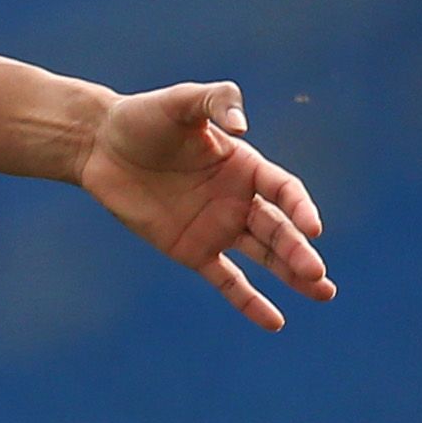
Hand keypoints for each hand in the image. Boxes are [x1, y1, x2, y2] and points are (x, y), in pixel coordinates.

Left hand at [76, 81, 332, 329]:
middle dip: (299, 252)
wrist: (99, 146)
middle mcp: (238, 199)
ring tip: (323, 293)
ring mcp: (216, 227)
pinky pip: (226, 279)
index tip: (313, 228)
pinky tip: (275, 322)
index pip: (284, 190)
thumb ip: (216, 102)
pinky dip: (249, 301)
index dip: (300, 208)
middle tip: (318, 274)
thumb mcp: (181, 101)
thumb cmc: (143, 117)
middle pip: (278, 229)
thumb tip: (242, 127)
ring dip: (291, 275)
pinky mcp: (191, 249)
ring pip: (263, 255)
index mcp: (245, 166)